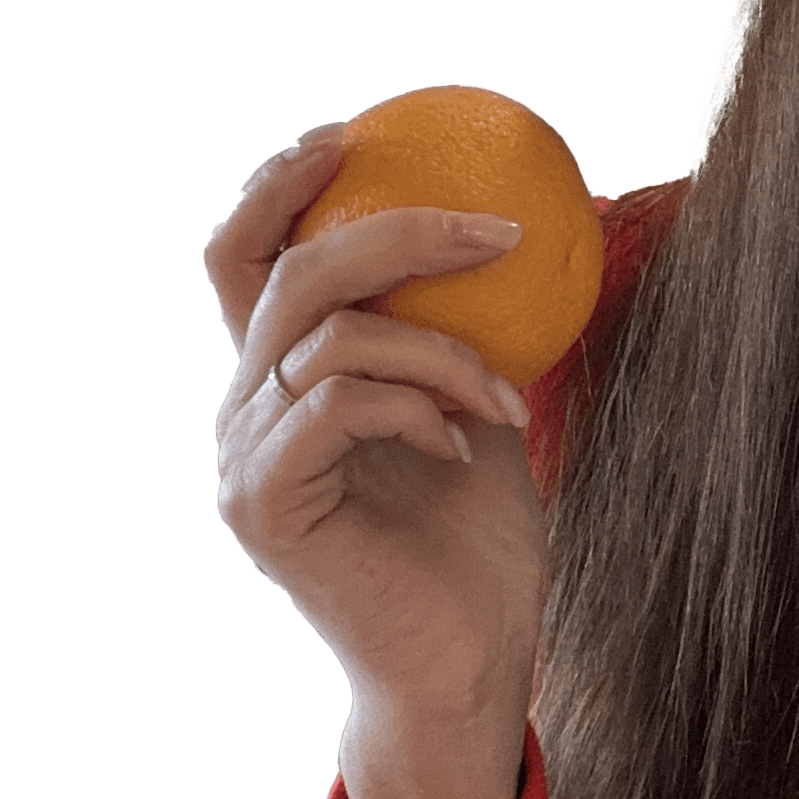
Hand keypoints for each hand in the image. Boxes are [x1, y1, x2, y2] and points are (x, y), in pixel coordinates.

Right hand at [206, 128, 547, 798]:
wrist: (477, 659)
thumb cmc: (485, 545)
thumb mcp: (487, 407)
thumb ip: (477, 326)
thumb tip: (553, 216)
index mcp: (283, 383)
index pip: (249, 260)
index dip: (281, 188)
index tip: (355, 138)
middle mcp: (246, 413)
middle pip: (290, 274)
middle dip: (398, 230)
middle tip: (497, 229)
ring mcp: (246, 458)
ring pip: (328, 336)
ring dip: (440, 347)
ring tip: (504, 394)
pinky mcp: (263, 502)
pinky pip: (337, 401)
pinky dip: (416, 402)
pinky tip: (464, 443)